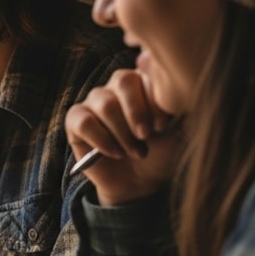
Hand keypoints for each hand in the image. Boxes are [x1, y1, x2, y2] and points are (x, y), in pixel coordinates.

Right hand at [65, 69, 183, 205]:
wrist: (140, 182)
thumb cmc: (162, 153)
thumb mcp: (179, 129)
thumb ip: (175, 102)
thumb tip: (161, 73)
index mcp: (144, 81)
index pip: (146, 74)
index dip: (153, 101)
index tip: (162, 127)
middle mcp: (117, 86)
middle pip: (122, 81)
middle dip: (136, 113)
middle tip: (146, 137)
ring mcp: (94, 101)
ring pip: (105, 104)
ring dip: (122, 133)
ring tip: (135, 152)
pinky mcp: (75, 120)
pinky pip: (84, 122)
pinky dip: (101, 140)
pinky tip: (114, 153)